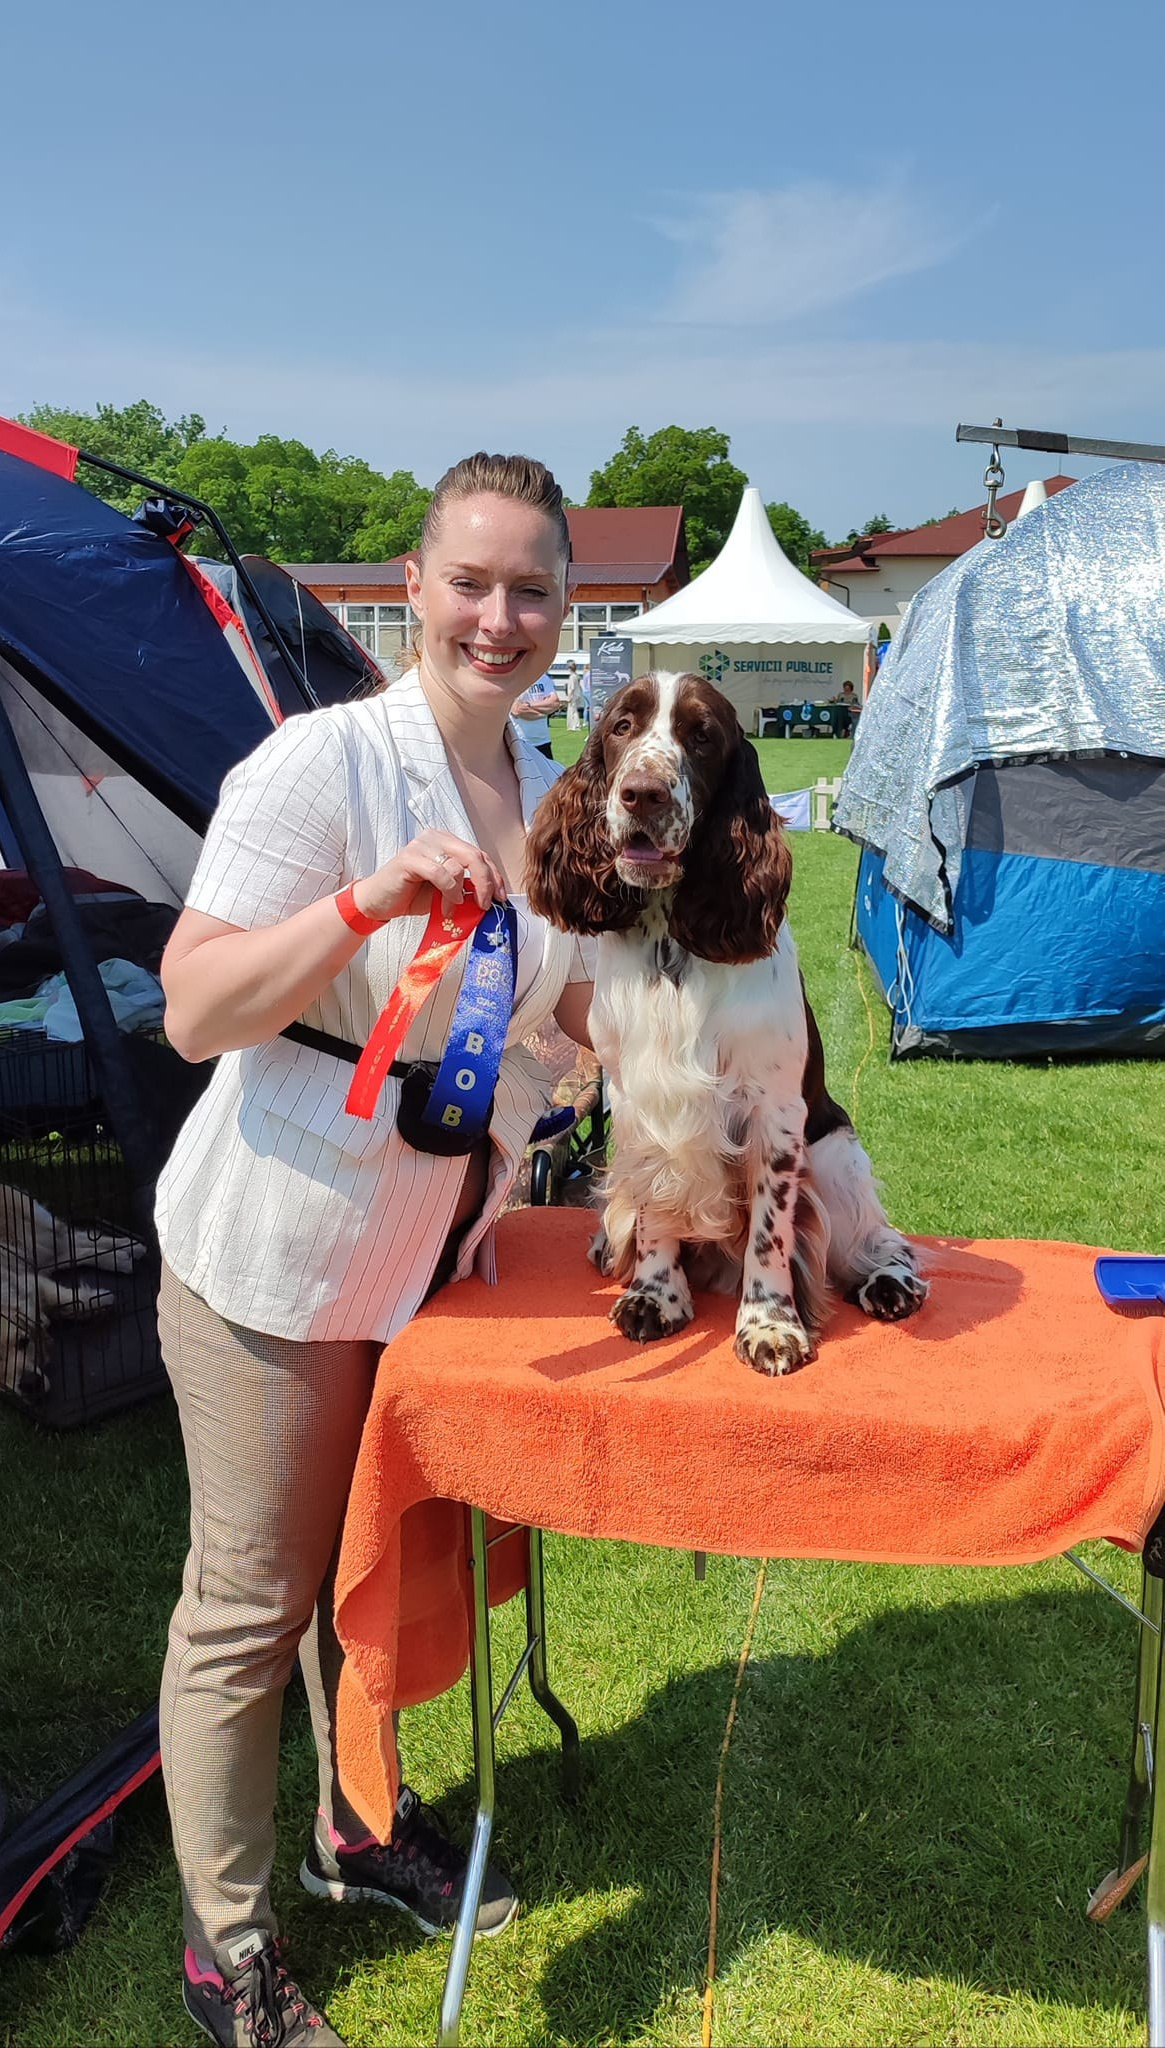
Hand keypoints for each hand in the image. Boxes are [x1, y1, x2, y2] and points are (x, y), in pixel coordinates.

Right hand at [352, 831, 505, 922]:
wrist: (378, 902)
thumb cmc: (412, 895)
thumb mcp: (446, 891)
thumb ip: (465, 887)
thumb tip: (492, 897)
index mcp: (447, 841)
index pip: (480, 854)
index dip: (494, 876)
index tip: (501, 898)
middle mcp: (436, 838)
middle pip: (474, 855)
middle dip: (486, 883)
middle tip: (486, 905)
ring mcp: (421, 845)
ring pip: (459, 865)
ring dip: (460, 893)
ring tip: (453, 909)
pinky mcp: (409, 858)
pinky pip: (441, 873)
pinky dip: (449, 892)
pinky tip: (447, 905)